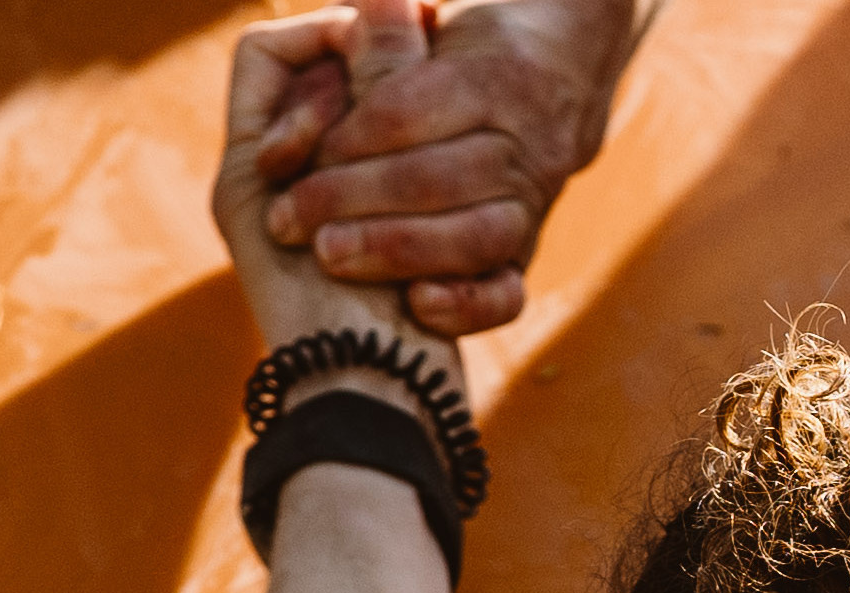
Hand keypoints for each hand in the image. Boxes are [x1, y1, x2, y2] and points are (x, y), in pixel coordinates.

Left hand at [251, 0, 635, 336]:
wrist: (563, 77)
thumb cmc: (465, 47)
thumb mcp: (428, 21)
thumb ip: (386, 28)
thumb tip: (351, 14)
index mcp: (494, 76)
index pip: (406, 112)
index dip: (343, 137)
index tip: (290, 156)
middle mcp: (522, 141)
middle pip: (433, 177)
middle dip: (352, 199)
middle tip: (286, 219)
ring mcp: (531, 202)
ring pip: (474, 237)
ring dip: (395, 249)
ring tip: (328, 255)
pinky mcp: (525, 255)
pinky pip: (508, 293)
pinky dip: (467, 306)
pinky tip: (418, 304)